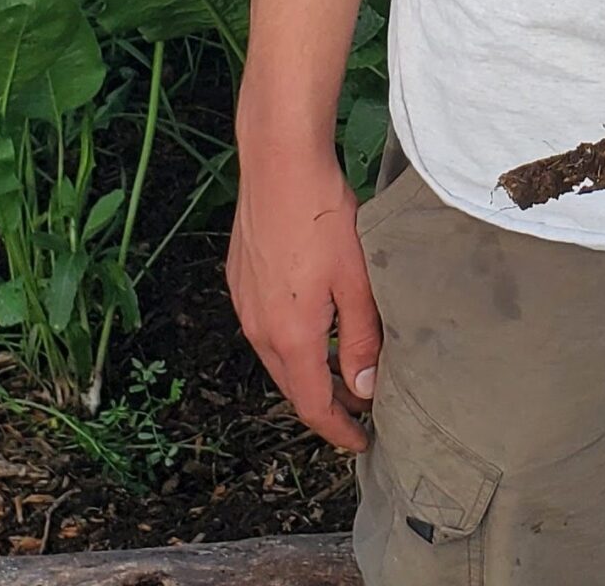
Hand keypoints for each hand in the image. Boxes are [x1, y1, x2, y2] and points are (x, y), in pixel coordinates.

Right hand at [227, 139, 383, 452]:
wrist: (278, 163)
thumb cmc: (323, 215)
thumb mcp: (356, 280)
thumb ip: (361, 338)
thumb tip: (365, 388)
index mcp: (290, 336)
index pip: (313, 405)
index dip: (338, 429)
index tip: (361, 442)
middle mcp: (258, 328)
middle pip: (292, 385)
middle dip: (325, 402)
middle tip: (361, 405)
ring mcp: (244, 302)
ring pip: (277, 355)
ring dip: (308, 369)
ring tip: (342, 366)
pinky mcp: (240, 278)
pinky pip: (265, 324)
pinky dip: (291, 338)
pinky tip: (314, 320)